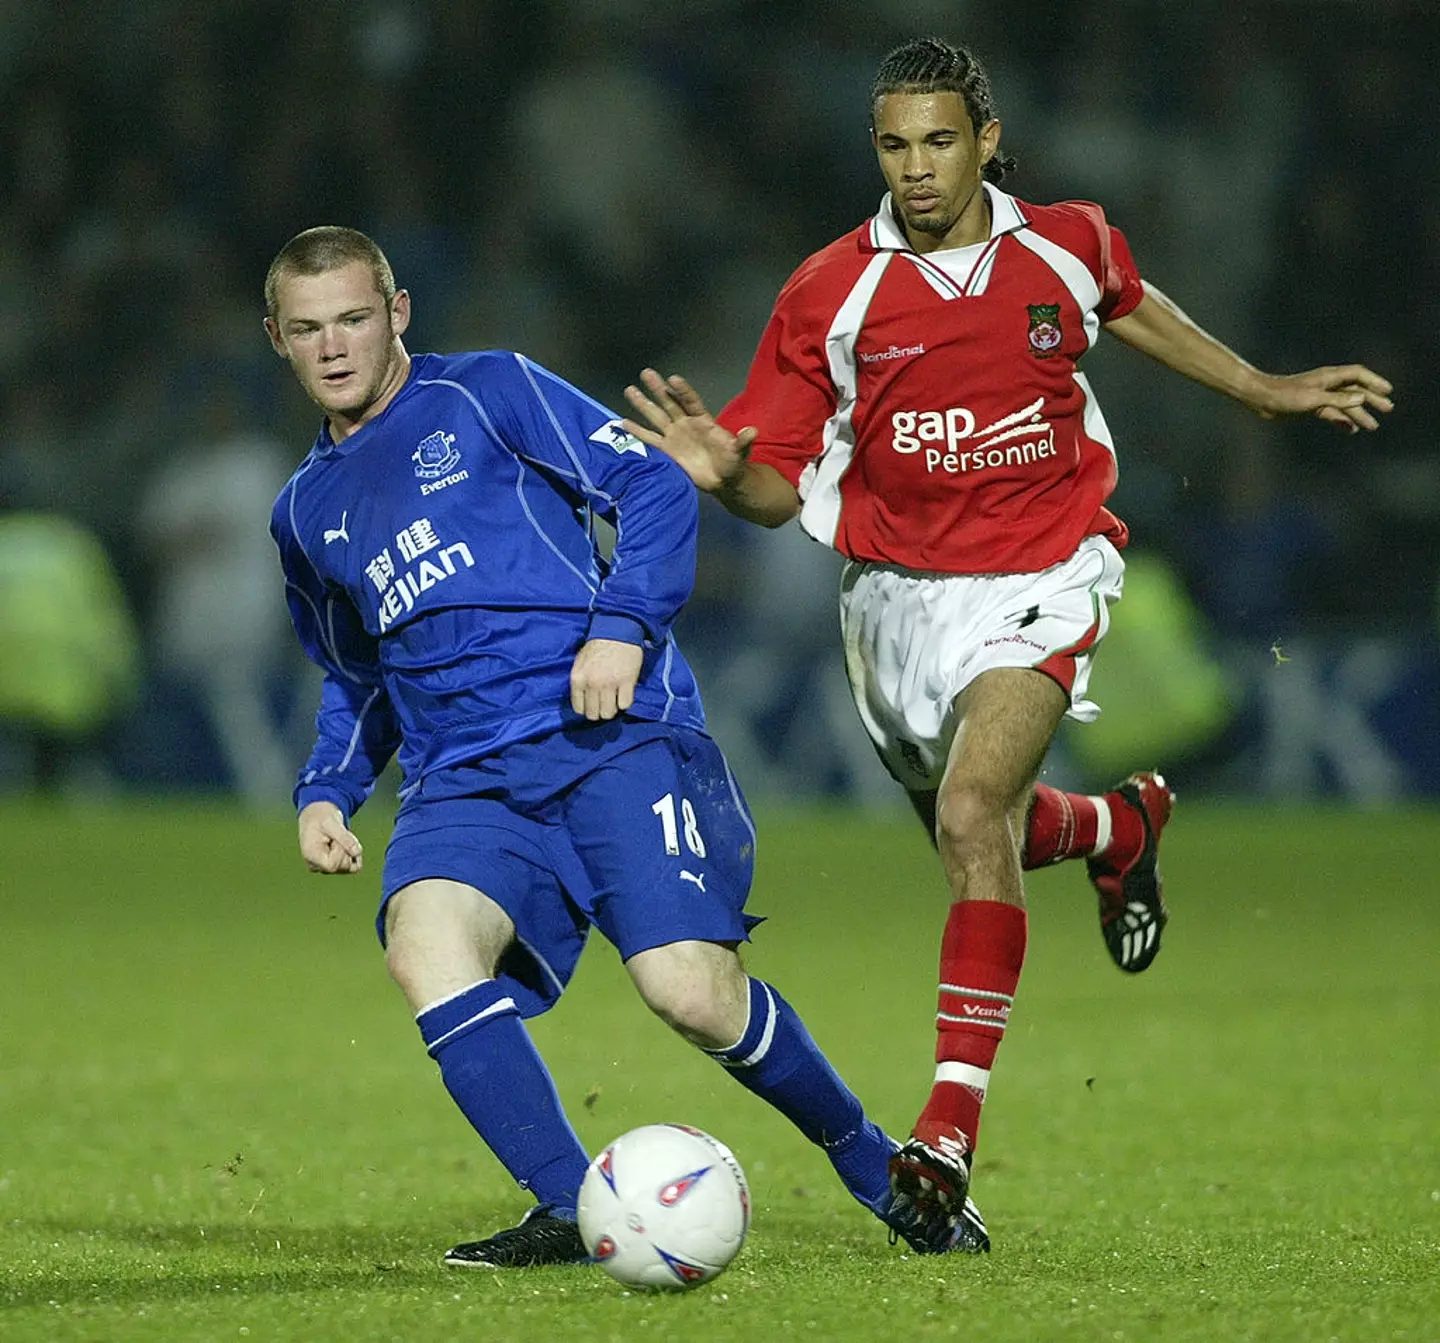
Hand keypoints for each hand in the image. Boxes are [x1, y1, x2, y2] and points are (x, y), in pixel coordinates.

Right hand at [298, 801, 363, 873]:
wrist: (317, 816)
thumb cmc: (321, 817)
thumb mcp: (331, 822)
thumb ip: (344, 837)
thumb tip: (357, 853)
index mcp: (311, 856)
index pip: (333, 865)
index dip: (341, 851)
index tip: (336, 838)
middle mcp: (316, 866)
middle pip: (342, 867)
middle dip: (347, 849)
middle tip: (338, 835)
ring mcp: (325, 868)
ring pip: (349, 867)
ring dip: (351, 850)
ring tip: (341, 837)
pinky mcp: (333, 866)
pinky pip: (353, 867)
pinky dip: (355, 855)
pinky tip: (348, 843)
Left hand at [570, 637, 643, 720]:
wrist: (617, 632)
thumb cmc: (597, 647)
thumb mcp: (579, 663)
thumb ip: (579, 682)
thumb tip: (583, 701)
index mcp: (578, 679)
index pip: (578, 709)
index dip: (586, 709)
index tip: (592, 704)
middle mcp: (592, 684)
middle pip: (593, 714)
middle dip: (599, 711)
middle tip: (604, 703)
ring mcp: (610, 684)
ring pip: (609, 713)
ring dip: (612, 709)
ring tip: (614, 699)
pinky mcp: (627, 682)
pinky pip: (625, 705)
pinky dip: (625, 702)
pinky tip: (624, 694)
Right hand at [623, 369, 758, 493]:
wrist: (723, 480)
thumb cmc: (733, 462)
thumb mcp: (740, 451)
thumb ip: (743, 441)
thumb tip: (753, 431)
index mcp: (703, 420)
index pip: (691, 401)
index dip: (683, 391)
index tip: (672, 379)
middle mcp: (686, 423)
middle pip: (670, 402)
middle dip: (658, 388)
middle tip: (646, 372)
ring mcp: (675, 435)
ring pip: (656, 416)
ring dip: (643, 404)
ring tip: (630, 390)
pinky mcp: (668, 450)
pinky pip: (650, 439)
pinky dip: (638, 432)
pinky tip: (623, 422)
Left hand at [1251, 365, 1393, 431]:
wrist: (1262, 400)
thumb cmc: (1286, 395)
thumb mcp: (1314, 399)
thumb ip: (1338, 399)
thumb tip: (1362, 397)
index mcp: (1329, 377)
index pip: (1358, 375)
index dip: (1374, 381)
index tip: (1388, 391)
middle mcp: (1327, 384)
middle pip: (1355, 390)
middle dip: (1372, 399)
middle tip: (1388, 408)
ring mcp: (1320, 396)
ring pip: (1345, 404)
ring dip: (1359, 414)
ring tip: (1373, 426)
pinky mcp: (1311, 407)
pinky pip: (1332, 414)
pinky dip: (1342, 421)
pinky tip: (1350, 430)